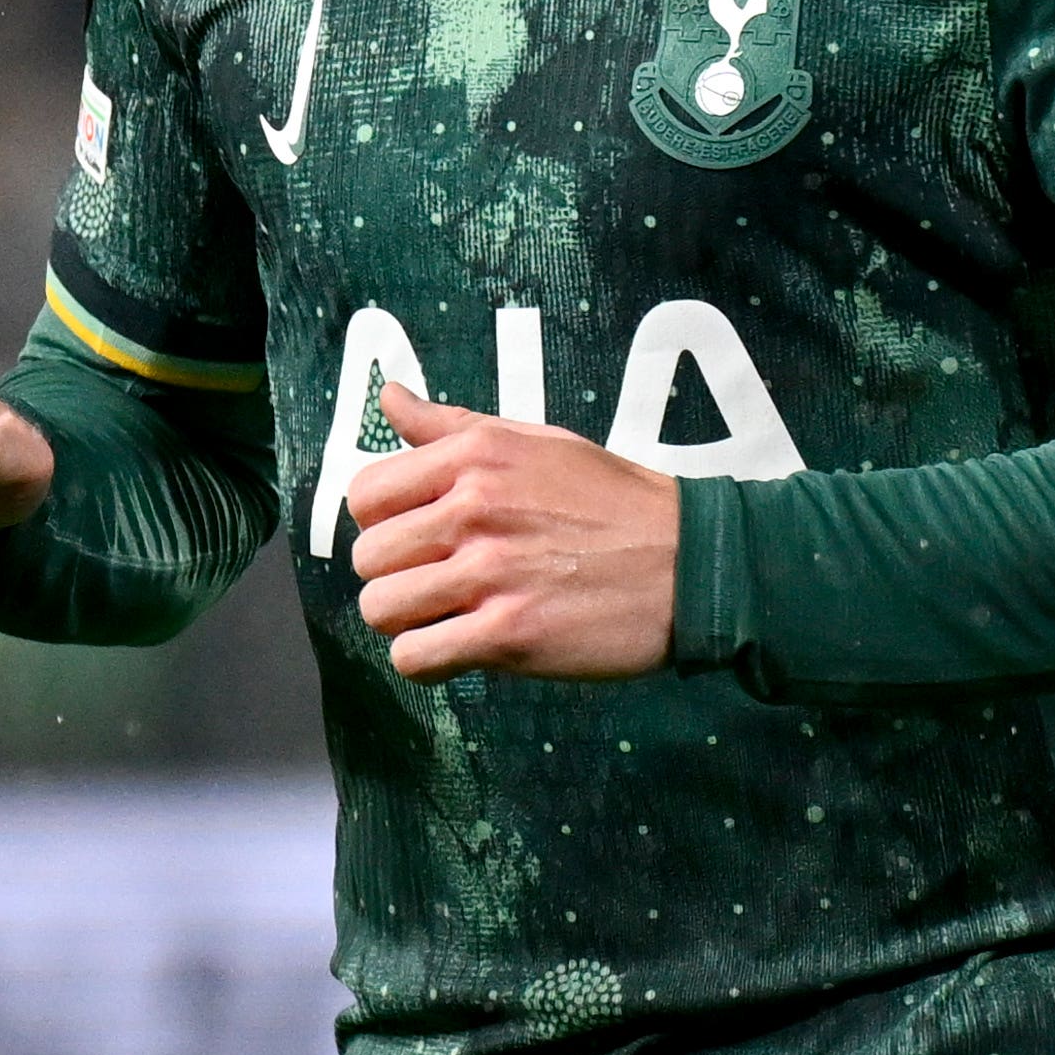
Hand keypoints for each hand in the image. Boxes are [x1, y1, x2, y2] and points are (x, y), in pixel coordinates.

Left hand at [338, 392, 678, 679]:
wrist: (689, 562)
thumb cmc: (613, 501)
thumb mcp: (534, 440)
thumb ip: (451, 426)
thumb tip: (388, 395)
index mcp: (474, 455)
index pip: (364, 495)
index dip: (382, 523)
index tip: (417, 537)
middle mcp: (474, 507)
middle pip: (367, 557)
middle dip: (395, 575)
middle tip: (439, 582)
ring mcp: (490, 573)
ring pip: (381, 609)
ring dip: (407, 621)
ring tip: (448, 615)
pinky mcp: (508, 635)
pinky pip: (415, 657)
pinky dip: (428, 660)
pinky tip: (461, 647)